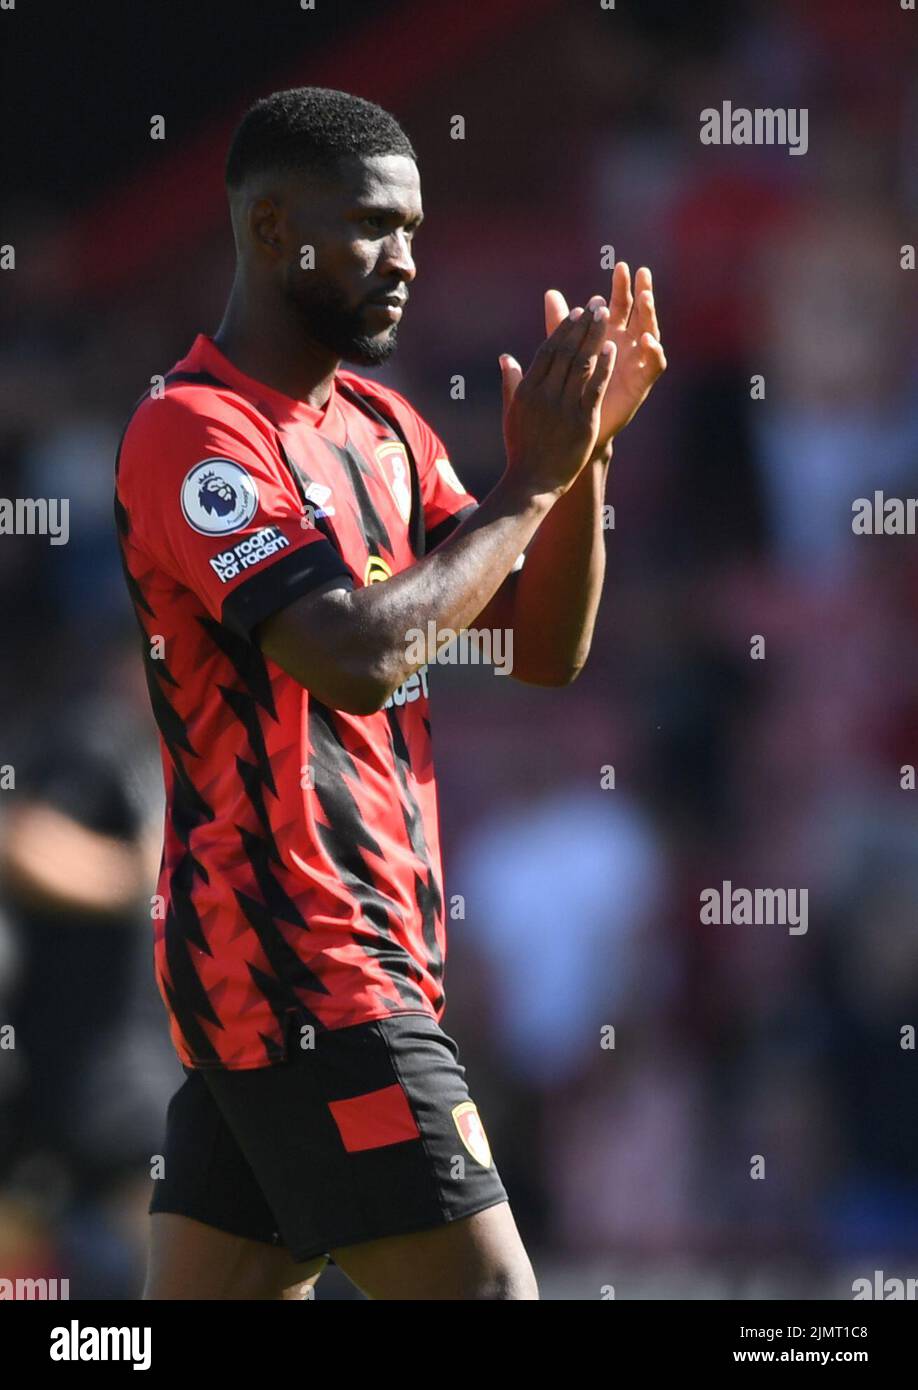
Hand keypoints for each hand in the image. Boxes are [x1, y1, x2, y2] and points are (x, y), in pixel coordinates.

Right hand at [499, 299, 616, 500]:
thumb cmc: (521, 449)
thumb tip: (506, 357)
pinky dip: (603, 366)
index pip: (547, 351)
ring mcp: (563, 407)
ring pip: (581, 364)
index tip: (576, 312)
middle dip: (583, 325)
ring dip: (594, 337)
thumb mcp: (511, 413)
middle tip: (597, 304)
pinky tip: (612, 348)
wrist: (533, 482)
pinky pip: (594, 387)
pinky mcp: (582, 421)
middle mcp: (544, 394)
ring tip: (606, 317)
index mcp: (527, 390)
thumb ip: (510, 382)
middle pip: (566, 351)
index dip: (563, 329)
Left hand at [545, 264, 665, 447]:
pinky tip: (647, 339)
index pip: (620, 303)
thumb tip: (549, 293)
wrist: (572, 424)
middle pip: (639, 312)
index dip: (621, 286)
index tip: (619, 266)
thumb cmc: (570, 386)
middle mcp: (627, 344)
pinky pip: (654, 364)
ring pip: (650, 333)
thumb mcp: (564, 350)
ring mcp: (636, 362)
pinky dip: (653, 351)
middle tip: (640, 273)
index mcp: (610, 333)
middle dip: (641, 292)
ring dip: (650, 314)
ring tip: (645, 298)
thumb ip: (560, 323)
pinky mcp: (641, 383)